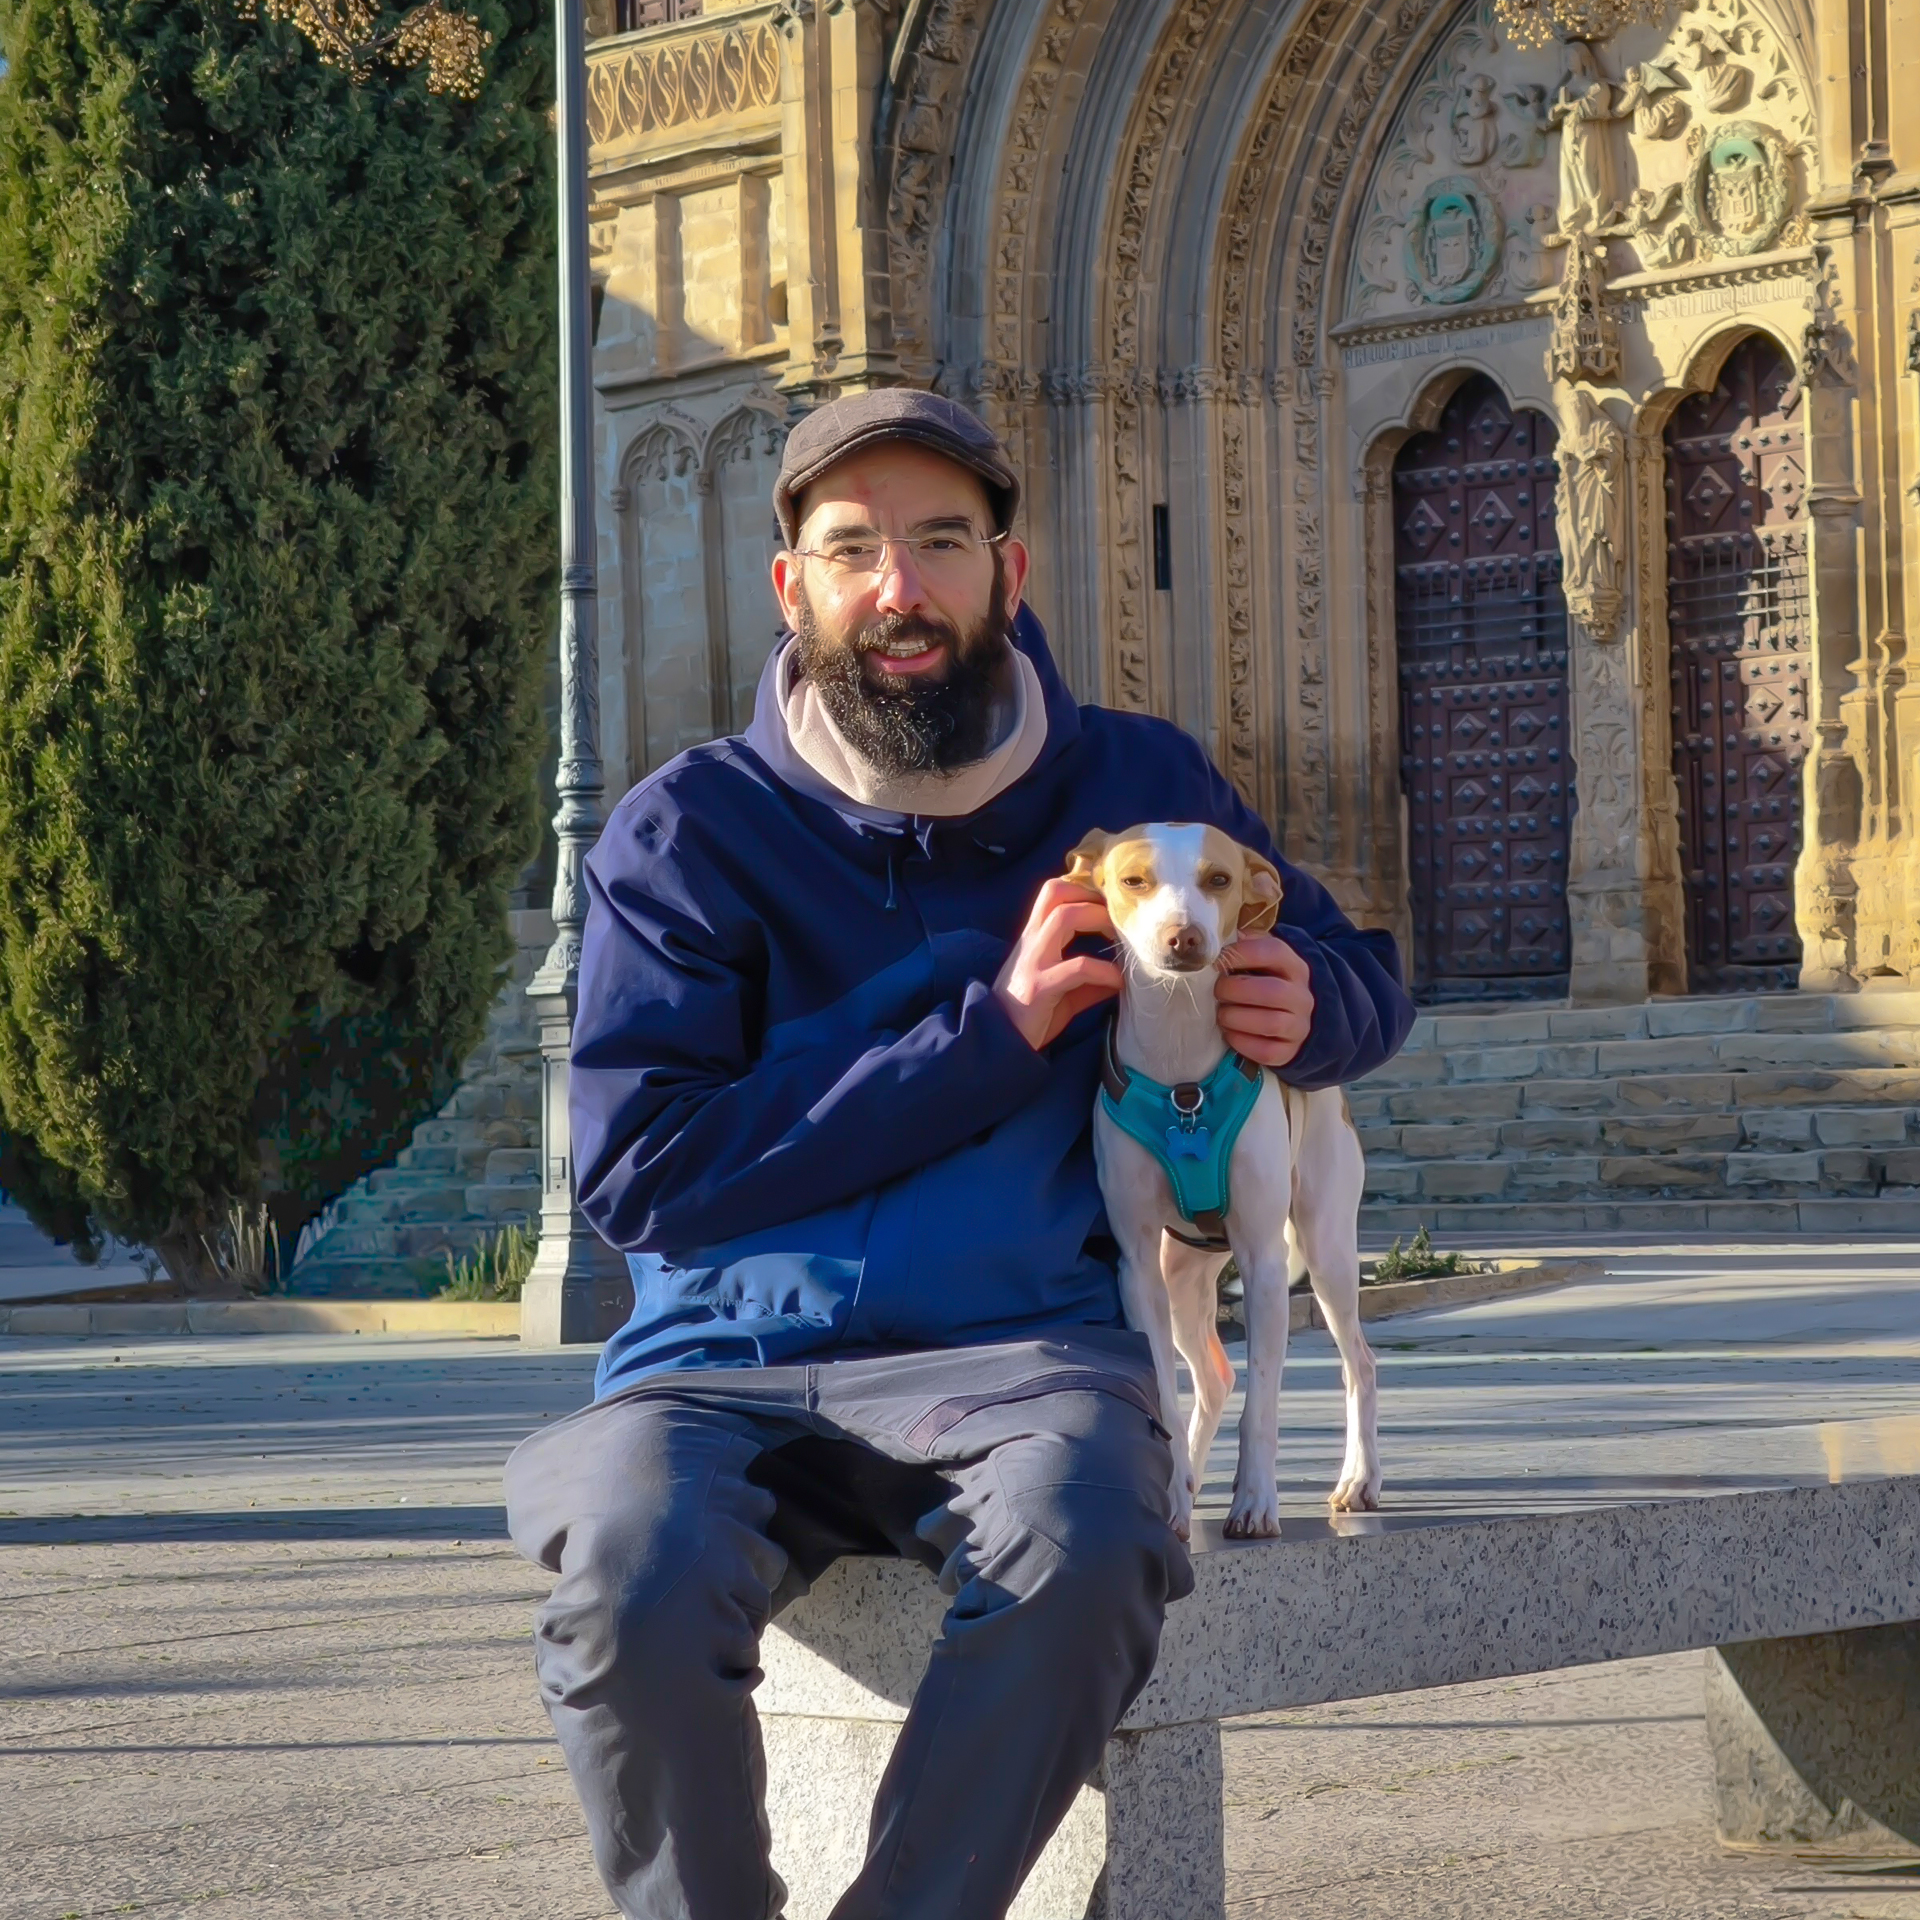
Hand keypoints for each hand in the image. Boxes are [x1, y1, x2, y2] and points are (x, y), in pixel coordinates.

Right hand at [994, 878, 1122, 1051]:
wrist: (999, 1040)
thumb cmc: (1030, 1015)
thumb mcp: (1063, 991)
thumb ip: (1088, 980)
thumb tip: (1121, 975)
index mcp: (1035, 937)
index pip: (1054, 891)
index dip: (1085, 887)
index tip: (1114, 903)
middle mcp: (1032, 940)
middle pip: (1058, 891)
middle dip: (1094, 897)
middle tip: (1120, 918)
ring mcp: (1034, 960)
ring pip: (1064, 917)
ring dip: (1099, 920)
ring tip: (1121, 939)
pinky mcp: (1040, 986)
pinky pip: (1078, 967)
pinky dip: (1105, 971)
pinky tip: (1118, 982)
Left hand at [1216, 933, 1313, 1068]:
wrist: (1293, 1017)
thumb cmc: (1266, 981)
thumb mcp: (1263, 959)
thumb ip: (1247, 945)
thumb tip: (1220, 935)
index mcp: (1294, 966)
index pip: (1273, 952)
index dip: (1240, 954)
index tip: (1216, 959)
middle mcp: (1301, 996)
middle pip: (1271, 991)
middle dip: (1234, 990)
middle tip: (1217, 991)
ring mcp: (1299, 1025)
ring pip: (1270, 1023)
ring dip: (1236, 1018)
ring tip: (1222, 1014)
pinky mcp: (1290, 1051)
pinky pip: (1267, 1051)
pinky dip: (1242, 1043)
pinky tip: (1229, 1034)